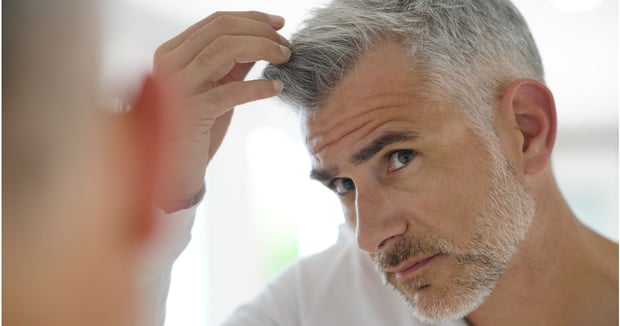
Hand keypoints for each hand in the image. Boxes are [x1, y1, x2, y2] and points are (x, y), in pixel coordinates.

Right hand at [150, 11, 289, 211]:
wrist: (176, 172)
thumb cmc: (197, 129)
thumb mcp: (216, 88)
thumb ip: (233, 63)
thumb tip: (265, 38)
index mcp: (171, 52)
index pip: (216, 21)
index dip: (252, 19)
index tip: (279, 24)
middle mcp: (169, 64)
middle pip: (222, 30)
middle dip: (261, 32)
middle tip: (286, 45)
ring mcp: (176, 87)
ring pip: (226, 49)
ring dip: (263, 49)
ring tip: (285, 59)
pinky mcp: (190, 113)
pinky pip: (232, 90)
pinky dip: (259, 87)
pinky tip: (277, 88)